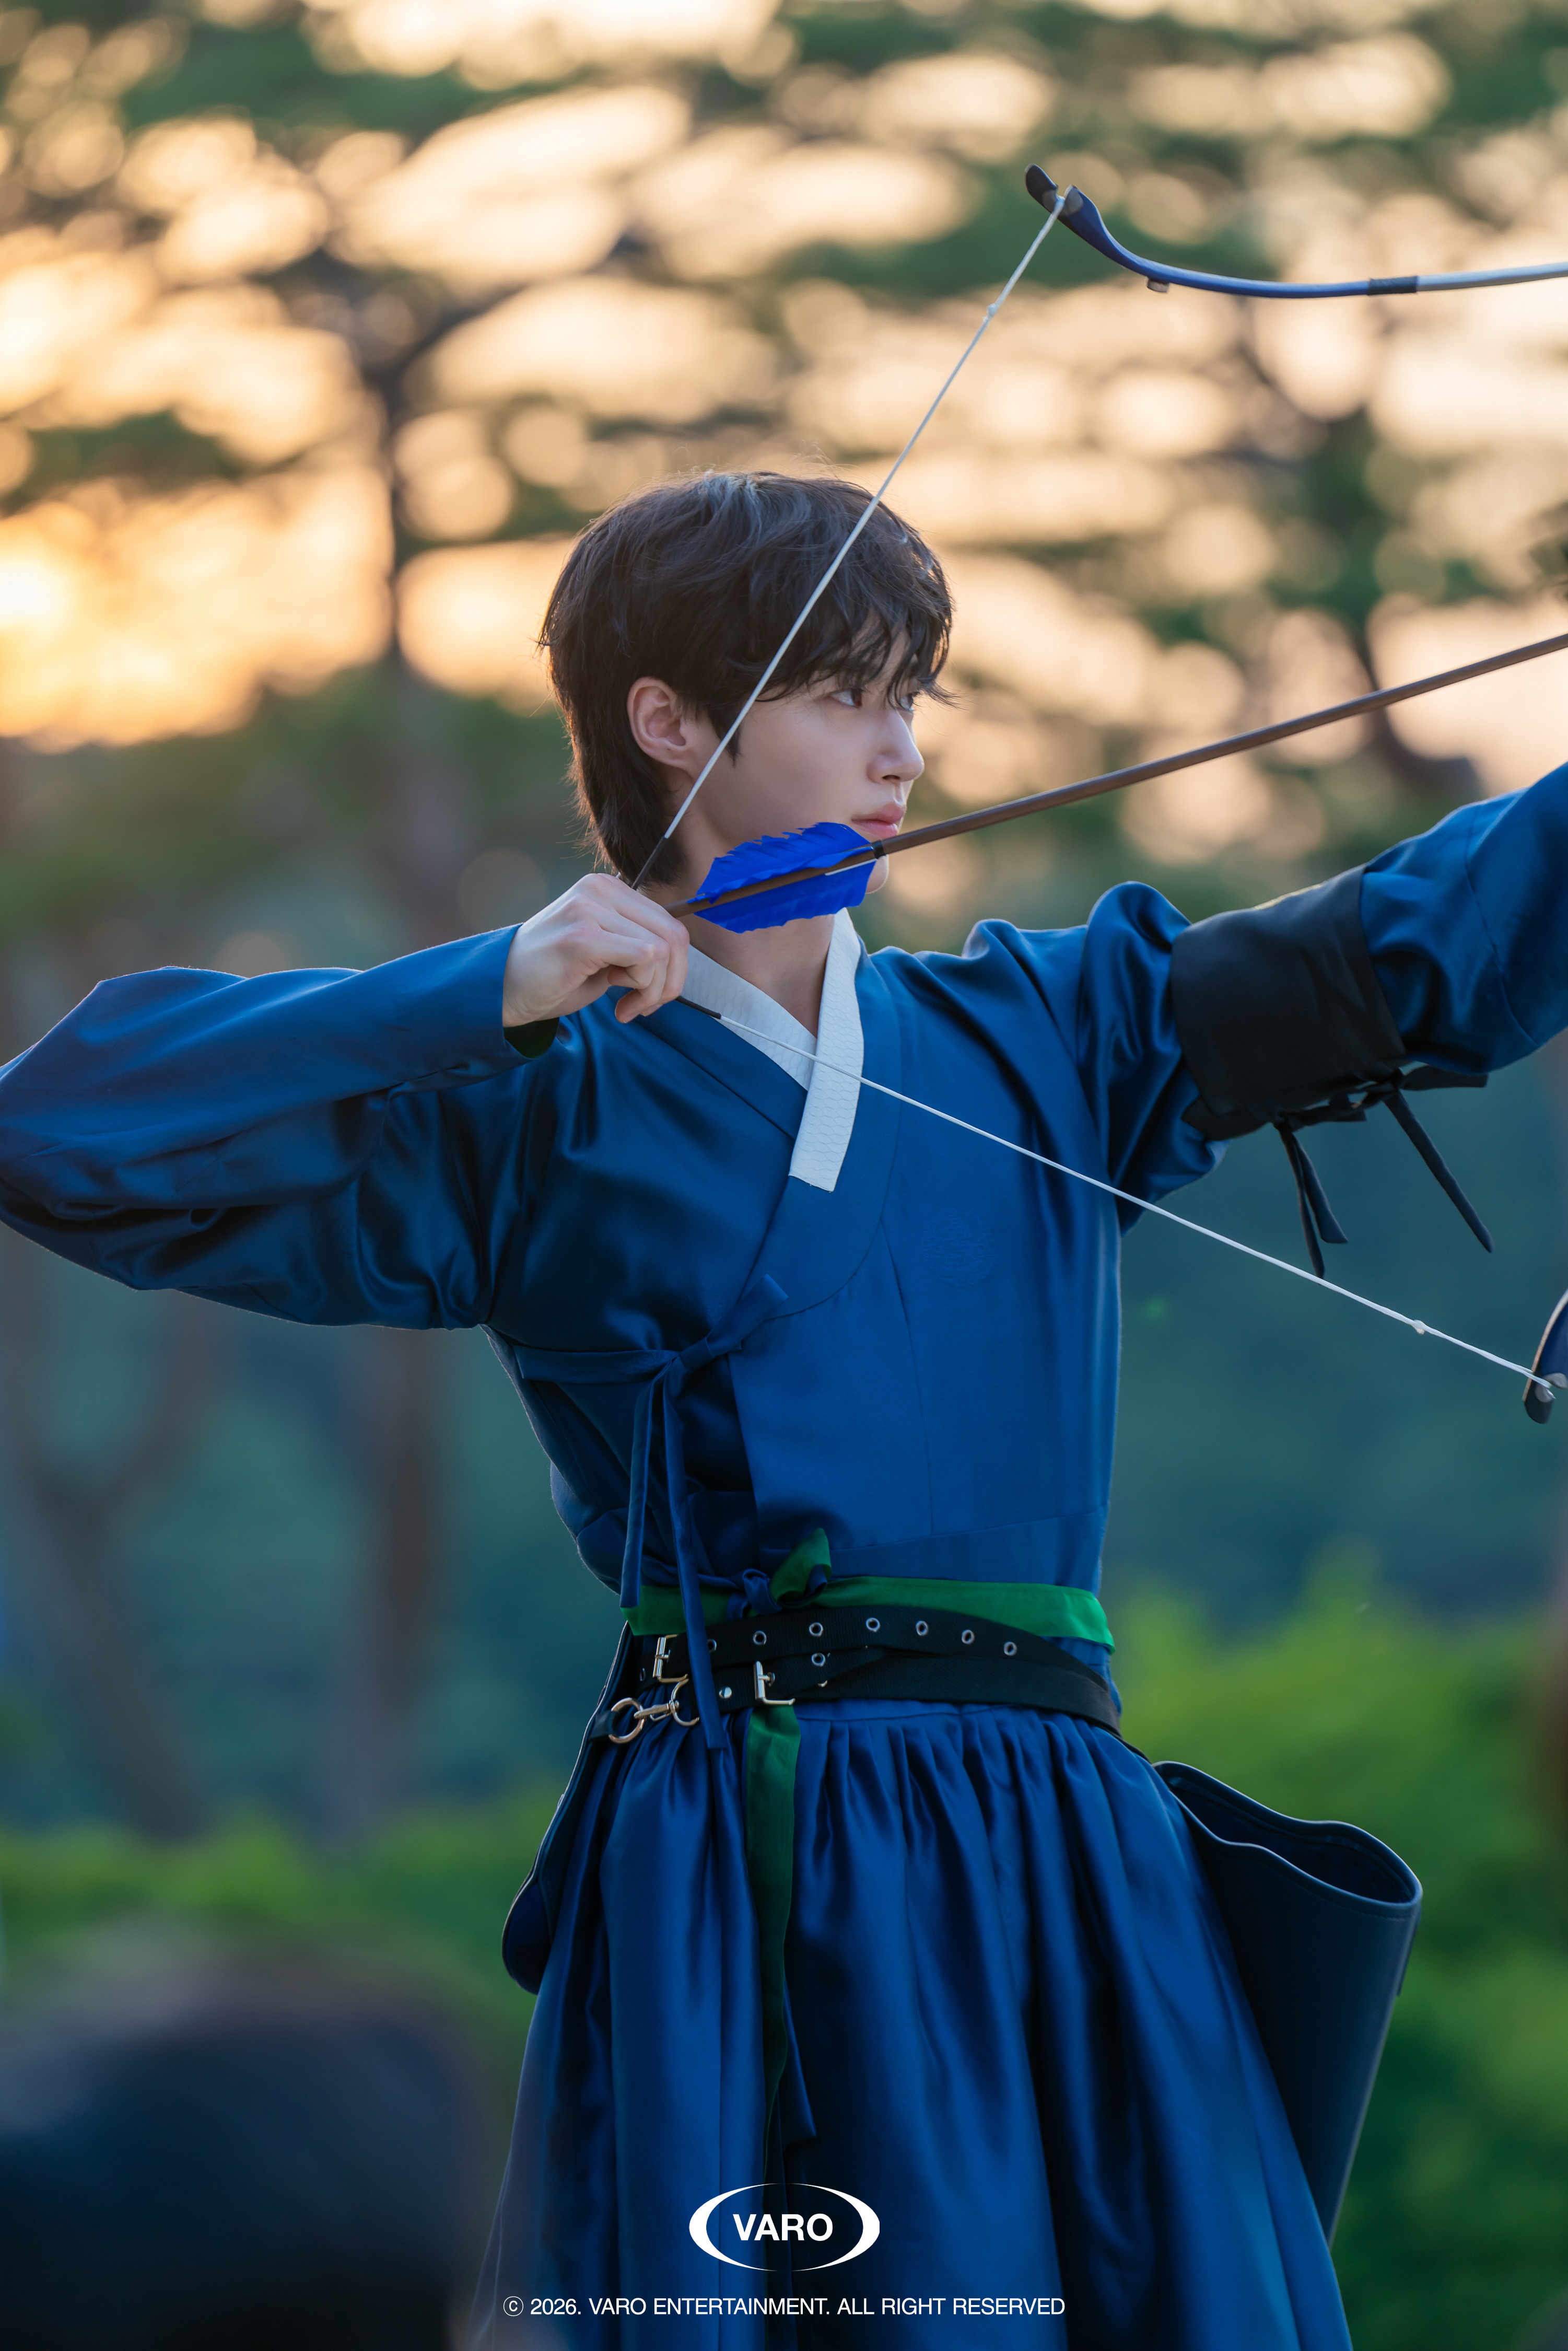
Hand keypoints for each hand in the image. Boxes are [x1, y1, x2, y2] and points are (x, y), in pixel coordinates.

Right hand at [501, 875, 689, 1027]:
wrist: (503, 990)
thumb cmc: (553, 976)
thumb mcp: (604, 950)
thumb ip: (636, 943)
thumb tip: (678, 957)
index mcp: (607, 889)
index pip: (670, 923)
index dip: (675, 967)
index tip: (651, 994)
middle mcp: (600, 890)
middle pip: (674, 935)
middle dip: (670, 982)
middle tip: (646, 1006)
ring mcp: (590, 910)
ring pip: (662, 949)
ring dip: (654, 990)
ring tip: (628, 1006)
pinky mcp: (583, 936)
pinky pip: (644, 958)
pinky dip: (642, 989)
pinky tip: (619, 1004)